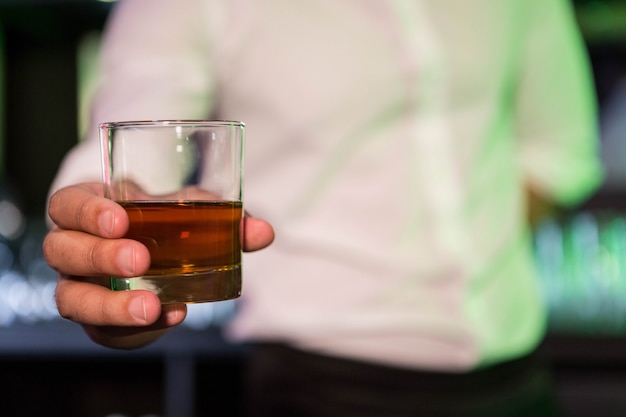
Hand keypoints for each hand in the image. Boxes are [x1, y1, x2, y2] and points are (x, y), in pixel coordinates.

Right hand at [43, 182, 274, 348]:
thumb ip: (221, 217)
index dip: (86, 212)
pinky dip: (135, 326)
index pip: (66, 204)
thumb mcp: (186, 211)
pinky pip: (101, 329)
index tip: (121, 219)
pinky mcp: (96, 318)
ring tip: (151, 305)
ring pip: (71, 298)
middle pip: (60, 250)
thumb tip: (263, 231)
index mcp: (88, 208)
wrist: (148, 254)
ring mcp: (79, 284)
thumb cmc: (159, 221)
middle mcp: (73, 246)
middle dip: (99, 256)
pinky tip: (170, 315)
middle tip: (141, 260)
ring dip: (110, 304)